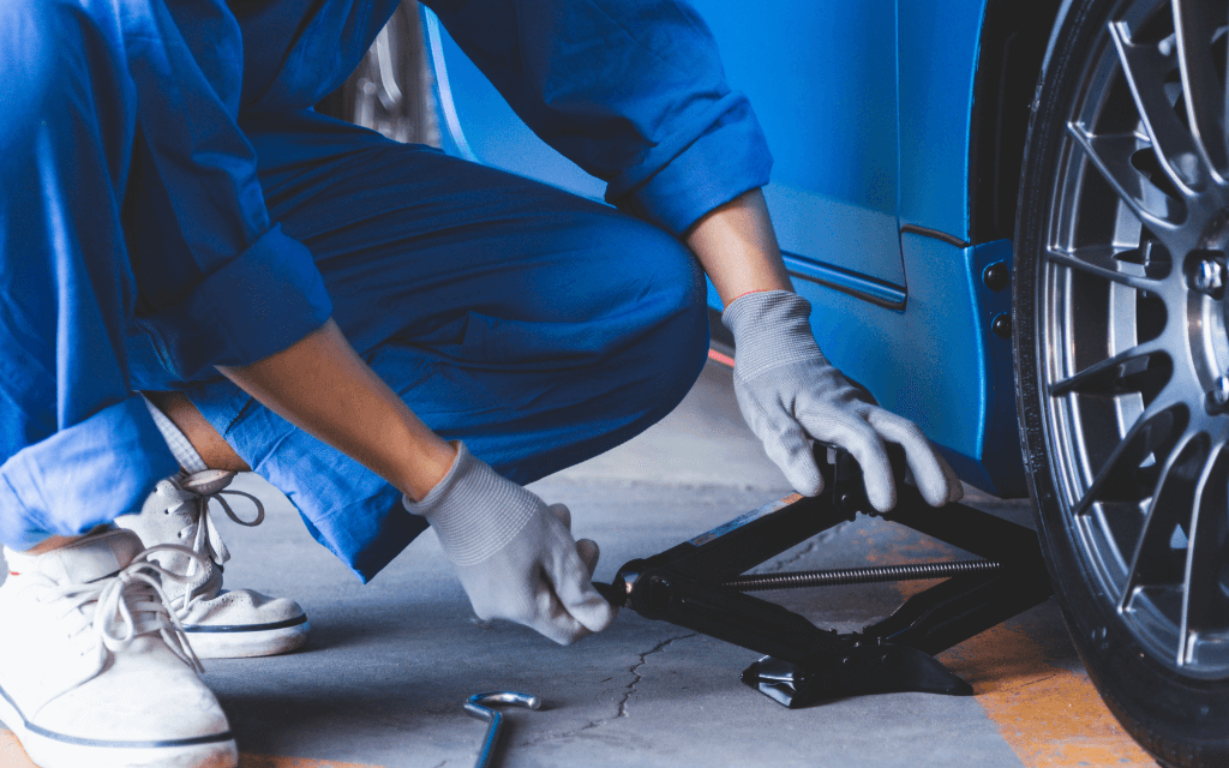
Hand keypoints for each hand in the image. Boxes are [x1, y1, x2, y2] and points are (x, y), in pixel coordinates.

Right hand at [403, 443, 614, 643]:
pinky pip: (516, 571)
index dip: (593, 612)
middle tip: (584, 541)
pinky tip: (540, 518)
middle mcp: (500, 609)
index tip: (606, 587)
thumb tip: (602, 620)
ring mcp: (486, 592)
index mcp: (521, 609)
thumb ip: (581, 589)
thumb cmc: (505, 516)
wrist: (453, 490)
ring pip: (537, 580)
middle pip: (554, 602)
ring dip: (556, 550)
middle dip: (574, 570)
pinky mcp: (478, 575)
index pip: (569, 631)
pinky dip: (534, 549)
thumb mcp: (556, 549)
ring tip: (559, 516)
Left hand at [722, 290, 961, 510]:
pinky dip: (914, 453)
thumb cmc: (767, 374)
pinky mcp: (862, 408)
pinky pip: (893, 431)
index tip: (886, 504)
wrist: (773, 338)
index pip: (866, 443)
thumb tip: (813, 487)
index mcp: (831, 409)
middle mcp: (856, 405)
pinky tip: (919, 474)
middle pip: (905, 433)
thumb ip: (790, 450)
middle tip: (945, 499)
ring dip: (930, 461)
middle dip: (931, 466)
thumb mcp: (765, 415)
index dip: (880, 474)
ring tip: (947, 493)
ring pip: (906, 432)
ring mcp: (862, 405)